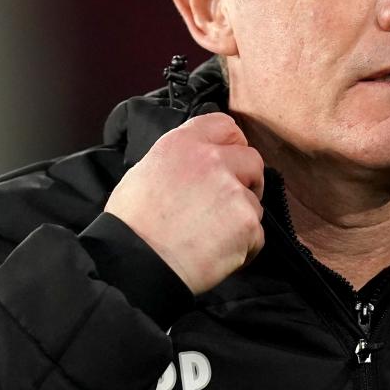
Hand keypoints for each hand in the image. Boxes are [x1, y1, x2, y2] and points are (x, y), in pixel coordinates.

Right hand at [105, 112, 264, 294]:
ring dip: (241, 219)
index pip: (224, 125)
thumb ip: (178, 161)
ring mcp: (233, 190)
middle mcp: (212, 160)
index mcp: (183, 144)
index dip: (232, 144)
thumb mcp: (144, 173)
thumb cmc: (132, 226)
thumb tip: (194, 166)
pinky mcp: (247, 222)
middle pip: (252, 160)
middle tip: (226, 205)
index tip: (230, 161)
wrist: (137, 264)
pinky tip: (217, 255)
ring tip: (211, 238)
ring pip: (254, 202)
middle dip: (246, 181)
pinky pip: (256, 235)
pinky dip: (243, 248)